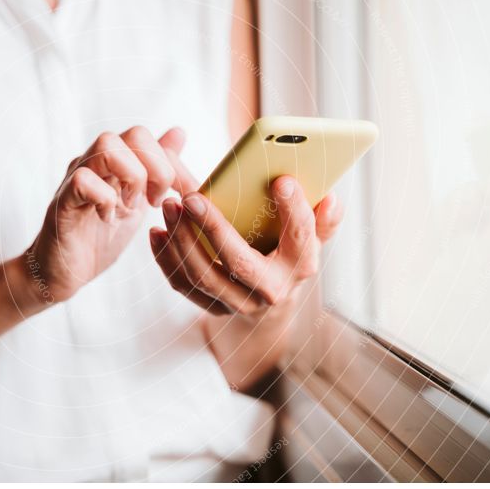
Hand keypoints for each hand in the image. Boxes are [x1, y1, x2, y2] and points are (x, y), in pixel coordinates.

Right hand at [26, 126, 192, 302]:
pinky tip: (108, 219)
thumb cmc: (99, 238)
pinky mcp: (63, 201)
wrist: (64, 272)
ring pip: (107, 146)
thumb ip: (157, 169)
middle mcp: (95, 161)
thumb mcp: (140, 202)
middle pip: (135, 134)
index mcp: (116, 161)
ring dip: (133, 177)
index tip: (182, 196)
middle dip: (158, 168)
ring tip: (132, 206)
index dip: (174, 164)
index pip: (151, 138)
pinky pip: (83, 180)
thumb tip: (179, 131)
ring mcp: (76, 178)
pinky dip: (104, 199)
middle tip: (155, 201)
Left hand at [150, 176, 343, 316]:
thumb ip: (318, 218)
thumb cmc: (285, 255)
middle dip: (213, 228)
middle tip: (191, 197)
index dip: (295, 210)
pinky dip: (166, 258)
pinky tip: (157, 232)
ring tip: (169, 205)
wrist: (268, 305)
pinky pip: (183, 285)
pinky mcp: (212, 308)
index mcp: (301, 266)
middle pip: (239, 262)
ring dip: (181, 240)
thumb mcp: (308, 238)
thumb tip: (331, 198)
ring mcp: (239, 303)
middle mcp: (271, 290)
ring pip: (203, 276)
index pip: (302, 237)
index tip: (281, 180)